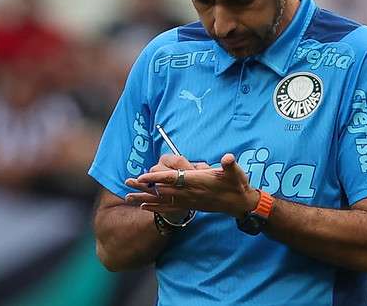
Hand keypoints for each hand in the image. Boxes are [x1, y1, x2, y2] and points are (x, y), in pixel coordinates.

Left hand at [125, 154, 259, 218]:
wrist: (240, 203)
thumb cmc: (236, 184)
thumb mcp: (235, 172)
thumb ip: (230, 165)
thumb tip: (228, 158)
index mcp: (197, 182)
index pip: (173, 179)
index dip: (157, 178)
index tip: (142, 176)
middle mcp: (189, 193)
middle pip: (162, 190)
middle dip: (144, 187)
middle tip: (126, 182)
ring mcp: (188, 201)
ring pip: (162, 200)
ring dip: (144, 198)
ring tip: (127, 197)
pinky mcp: (190, 206)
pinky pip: (169, 208)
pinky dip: (155, 208)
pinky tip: (144, 207)